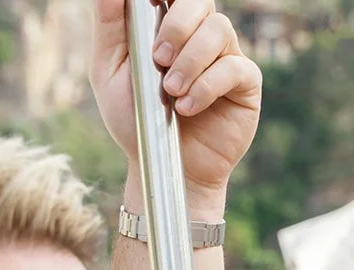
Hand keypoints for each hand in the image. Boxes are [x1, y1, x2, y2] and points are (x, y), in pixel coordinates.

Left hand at [91, 0, 261, 212]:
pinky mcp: (245, 85)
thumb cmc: (137, 120)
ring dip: (191, 59)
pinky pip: (235, 67)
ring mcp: (226, 58)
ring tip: (171, 92)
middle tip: (158, 58)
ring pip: (219, 30)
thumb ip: (109, 25)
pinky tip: (188, 107)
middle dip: (178, 25)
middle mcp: (200, 36)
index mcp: (169, 25)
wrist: (164, 169)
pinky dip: (207, 86)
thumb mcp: (109, 71)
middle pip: (200, 1)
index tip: (151, 1)